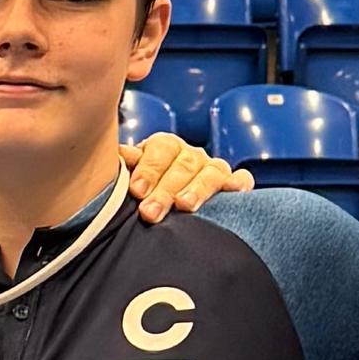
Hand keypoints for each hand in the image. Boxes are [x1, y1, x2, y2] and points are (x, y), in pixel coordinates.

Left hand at [122, 127, 249, 218]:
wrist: (166, 204)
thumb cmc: (146, 191)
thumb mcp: (133, 177)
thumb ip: (128, 166)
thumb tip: (117, 156)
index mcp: (165, 147)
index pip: (161, 149)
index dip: (150, 169)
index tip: (137, 190)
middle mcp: (191, 155)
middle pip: (183, 166)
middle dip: (166, 190)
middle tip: (150, 211)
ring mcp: (213, 169)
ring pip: (210, 173)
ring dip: (197, 189)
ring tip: (184, 206)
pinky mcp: (233, 183)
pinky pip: (241, 180)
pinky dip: (239, 184)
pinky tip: (233, 192)